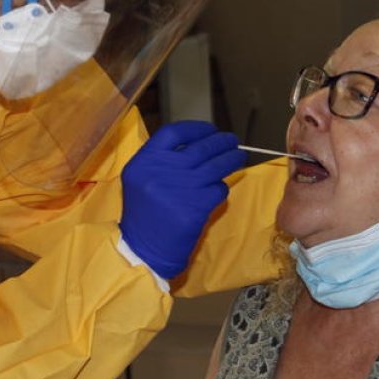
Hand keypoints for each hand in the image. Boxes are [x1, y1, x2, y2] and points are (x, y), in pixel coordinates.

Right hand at [119, 121, 246, 278]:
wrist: (144, 250)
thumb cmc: (145, 214)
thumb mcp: (141, 180)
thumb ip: (163, 160)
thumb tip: (200, 142)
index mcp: (144, 162)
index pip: (174, 132)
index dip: (196, 129)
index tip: (210, 130)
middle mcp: (161, 172)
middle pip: (200, 147)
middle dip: (221, 142)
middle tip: (232, 142)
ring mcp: (180, 189)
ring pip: (216, 166)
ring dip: (231, 160)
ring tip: (237, 158)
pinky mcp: (196, 208)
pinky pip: (218, 190)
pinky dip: (220, 189)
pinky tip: (216, 192)